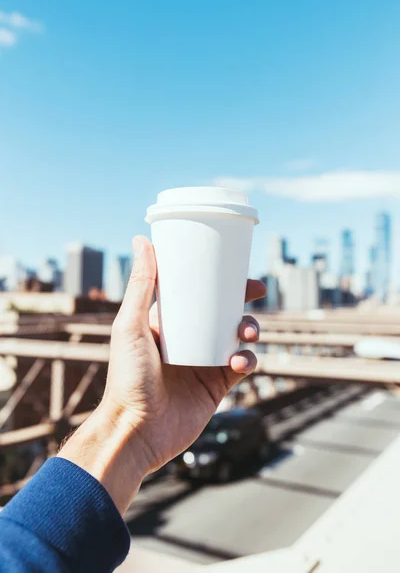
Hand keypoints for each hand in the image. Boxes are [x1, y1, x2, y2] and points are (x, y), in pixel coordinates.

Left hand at [103, 236, 265, 473]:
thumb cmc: (127, 377)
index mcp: (168, 323)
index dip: (219, 280)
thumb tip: (141, 239)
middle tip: (257, 291)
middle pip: (224, 312)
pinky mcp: (216, 386)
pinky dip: (248, 361)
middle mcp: (188, 340)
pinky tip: (239, 362)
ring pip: (238, 337)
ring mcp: (204, 362)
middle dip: (243, 300)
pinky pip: (242, 367)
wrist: (137, 431)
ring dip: (250, 328)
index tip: (237, 268)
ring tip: (247, 332)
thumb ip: (141, 285)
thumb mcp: (130, 325)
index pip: (198, 294)